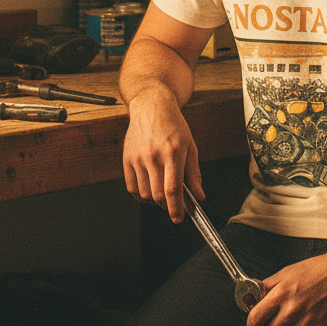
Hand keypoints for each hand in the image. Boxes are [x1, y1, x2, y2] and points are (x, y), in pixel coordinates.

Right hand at [122, 91, 202, 222]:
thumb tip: (199, 195)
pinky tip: (149, 190)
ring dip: (154, 201)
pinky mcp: (127, 158)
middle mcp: (154, 156)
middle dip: (166, 206)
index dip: (176, 208)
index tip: (178, 218)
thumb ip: (194, 173)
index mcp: (172, 153)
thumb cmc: (173, 125)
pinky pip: (131, 187)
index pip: (173, 189)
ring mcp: (138, 158)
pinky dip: (140, 195)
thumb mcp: (190, 146)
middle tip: (172, 206)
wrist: (152, 107)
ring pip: (144, 194)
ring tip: (162, 194)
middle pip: (158, 195)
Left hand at [246, 251, 326, 325]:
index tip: (253, 324)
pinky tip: (305, 320)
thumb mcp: (287, 271)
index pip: (256, 318)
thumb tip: (254, 298)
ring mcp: (307, 321)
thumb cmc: (316, 269)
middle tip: (275, 318)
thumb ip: (268, 286)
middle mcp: (293, 309)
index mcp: (282, 292)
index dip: (252, 323)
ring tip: (292, 318)